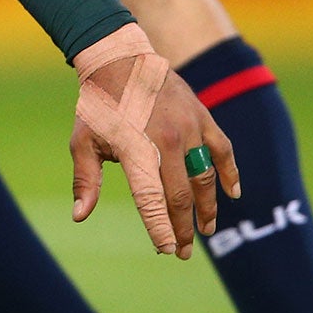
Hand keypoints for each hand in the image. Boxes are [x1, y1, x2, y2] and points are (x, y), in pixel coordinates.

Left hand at [69, 26, 240, 257]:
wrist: (121, 61)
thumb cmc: (99, 107)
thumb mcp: (83, 142)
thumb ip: (85, 180)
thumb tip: (79, 216)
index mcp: (135, 150)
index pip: (151, 199)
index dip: (160, 228)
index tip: (166, 250)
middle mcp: (166, 141)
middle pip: (180, 195)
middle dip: (183, 227)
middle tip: (182, 252)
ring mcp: (189, 129)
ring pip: (204, 178)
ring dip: (207, 207)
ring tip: (205, 230)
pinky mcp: (202, 118)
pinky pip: (222, 149)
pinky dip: (230, 172)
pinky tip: (233, 194)